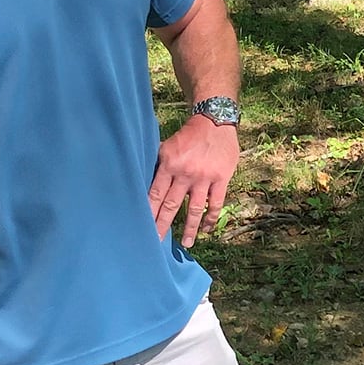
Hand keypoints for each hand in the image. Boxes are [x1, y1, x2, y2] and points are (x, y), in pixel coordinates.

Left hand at [148, 114, 239, 247]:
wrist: (215, 121)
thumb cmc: (189, 134)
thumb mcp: (167, 145)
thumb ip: (159, 165)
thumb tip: (147, 182)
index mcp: (169, 164)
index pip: (155, 194)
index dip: (148, 212)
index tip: (142, 227)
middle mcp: (185, 174)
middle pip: (171, 205)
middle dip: (162, 225)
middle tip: (156, 242)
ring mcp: (204, 178)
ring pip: (194, 209)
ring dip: (189, 228)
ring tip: (186, 243)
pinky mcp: (221, 179)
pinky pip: (215, 204)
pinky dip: (210, 218)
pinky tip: (207, 229)